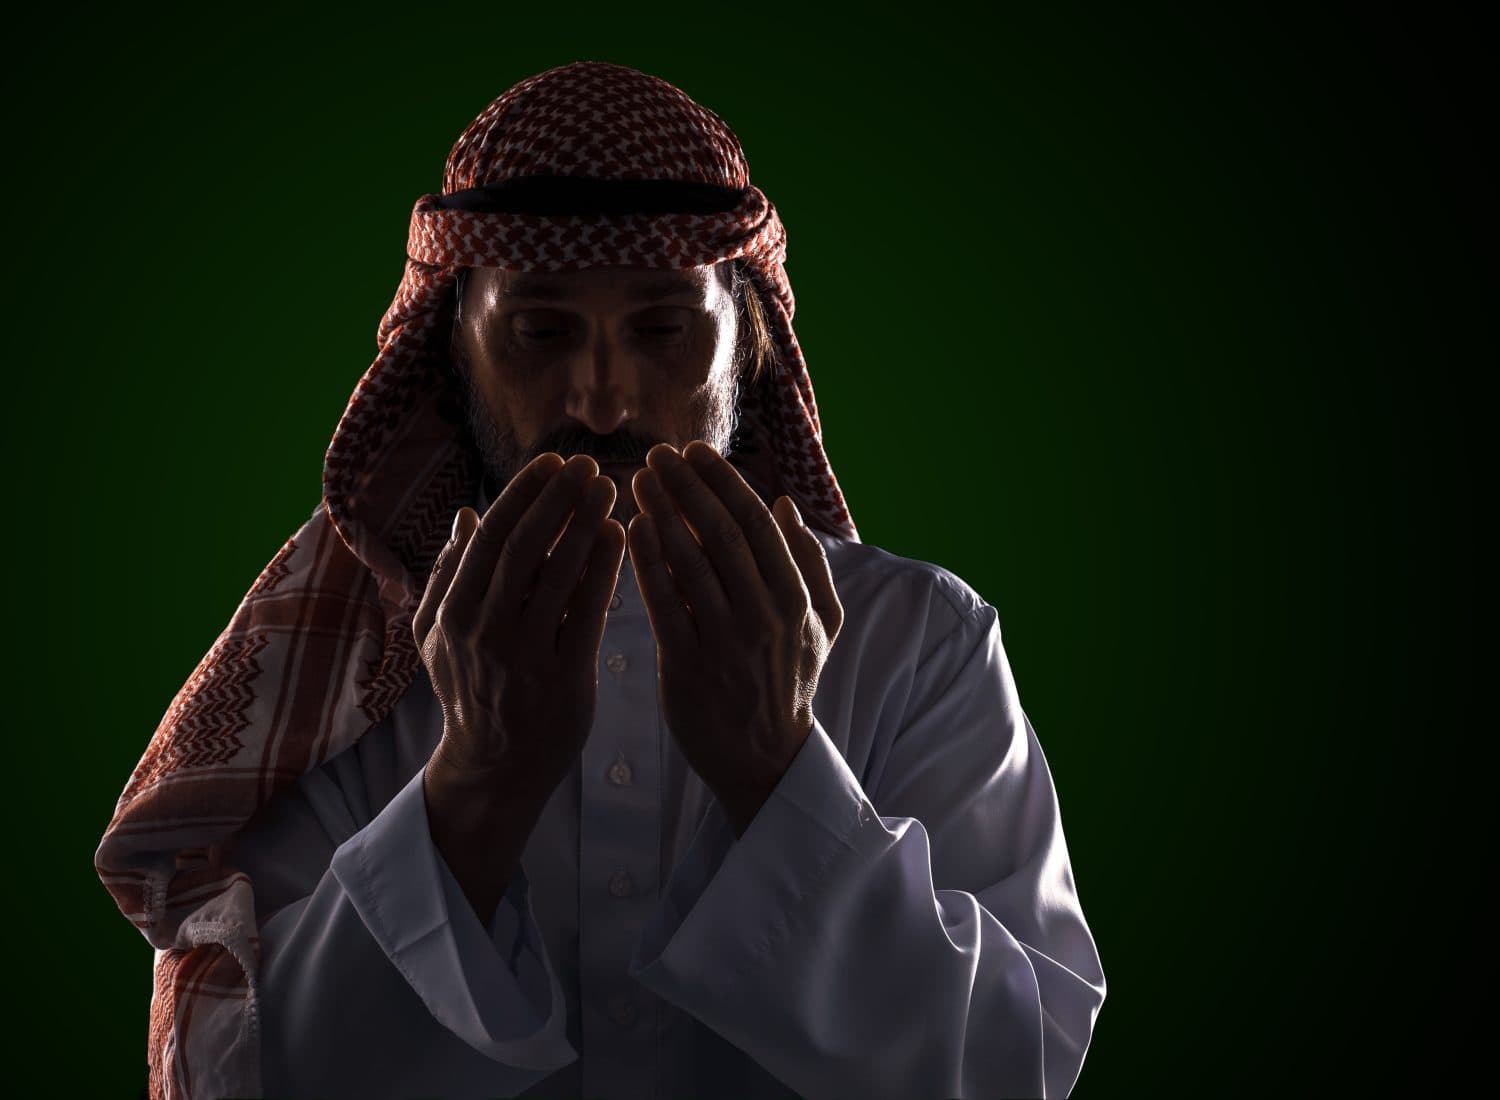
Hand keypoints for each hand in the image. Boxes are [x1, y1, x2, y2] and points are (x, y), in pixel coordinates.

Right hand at [413, 451, 625, 806]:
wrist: (495, 765)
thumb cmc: (470, 689)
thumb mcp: (438, 636)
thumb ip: (449, 574)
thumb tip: (465, 514)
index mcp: (454, 612)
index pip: (491, 537)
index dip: (524, 494)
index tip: (553, 460)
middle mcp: (485, 630)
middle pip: (525, 548)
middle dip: (558, 498)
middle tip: (590, 463)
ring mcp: (524, 656)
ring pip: (558, 577)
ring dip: (586, 525)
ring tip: (612, 489)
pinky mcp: (563, 678)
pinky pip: (587, 614)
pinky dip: (603, 571)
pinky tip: (622, 537)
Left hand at [627, 440, 843, 835]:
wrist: (764, 757)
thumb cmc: (789, 681)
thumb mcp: (822, 625)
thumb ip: (811, 564)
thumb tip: (785, 504)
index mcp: (796, 599)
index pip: (757, 523)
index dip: (723, 481)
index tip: (694, 451)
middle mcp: (764, 615)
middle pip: (722, 534)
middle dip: (687, 487)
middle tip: (656, 453)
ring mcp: (726, 641)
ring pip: (691, 564)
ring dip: (662, 514)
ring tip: (637, 481)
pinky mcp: (688, 665)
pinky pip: (664, 604)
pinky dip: (647, 563)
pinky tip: (629, 530)